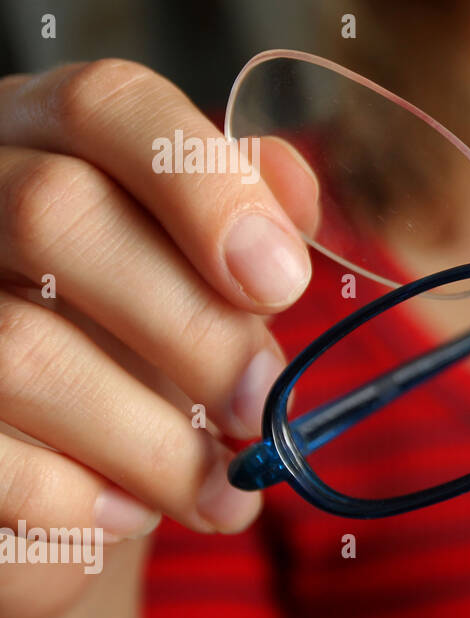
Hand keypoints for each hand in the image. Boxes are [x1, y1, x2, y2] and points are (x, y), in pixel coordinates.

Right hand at [0, 60, 312, 617]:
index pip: (106, 104)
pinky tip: (123, 513)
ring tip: (219, 492)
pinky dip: (73, 501)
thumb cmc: (133, 335)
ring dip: (150, 442)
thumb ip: (249, 215)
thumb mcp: (198, 268)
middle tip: (262, 410)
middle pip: (54, 213)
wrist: (43, 457)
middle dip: (191, 331)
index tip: (282, 283)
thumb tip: (294, 192)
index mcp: (44, 133)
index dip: (204, 186)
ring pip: (18, 350)